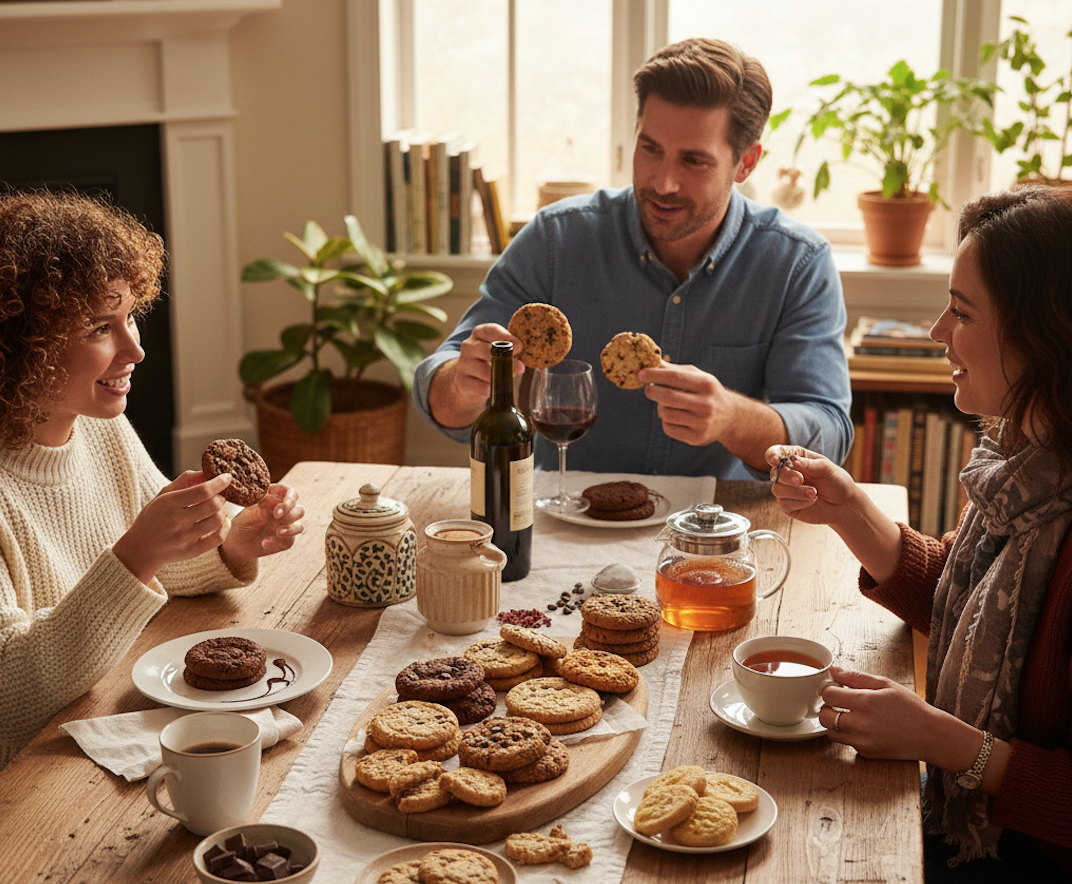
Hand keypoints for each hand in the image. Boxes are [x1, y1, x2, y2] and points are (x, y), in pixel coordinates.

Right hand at [113, 471, 233, 584]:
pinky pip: (219, 538)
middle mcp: (177, 521)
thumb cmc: (155, 517)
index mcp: (169, 503)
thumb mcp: (164, 495)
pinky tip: (222, 522)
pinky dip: (225, 527)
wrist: (141, 549)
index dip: (219, 482)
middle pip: (213, 505)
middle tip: (219, 496)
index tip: (227, 477)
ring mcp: (185, 538)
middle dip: (221, 497)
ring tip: (216, 510)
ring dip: (222, 511)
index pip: (202, 491)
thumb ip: (186, 480)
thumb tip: (208, 472)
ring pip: (218, 520)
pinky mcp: (192, 551)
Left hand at [220, 483, 304, 566]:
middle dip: (290, 513)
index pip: (290, 493)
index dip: (289, 499)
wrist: (237, 544)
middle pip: (299, 509)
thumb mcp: (248, 514)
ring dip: (291, 529)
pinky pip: (290, 541)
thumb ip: (261, 507)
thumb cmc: (242, 523)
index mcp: (276, 499)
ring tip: (278, 532)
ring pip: (299, 526)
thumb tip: (273, 500)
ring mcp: (286, 527)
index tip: (277, 509)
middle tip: (276, 517)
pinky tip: (265, 543)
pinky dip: (279, 542)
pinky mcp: (286, 541)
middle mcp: (285, 512)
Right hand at [429, 323, 524, 427]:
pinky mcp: (461, 380)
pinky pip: (480, 386)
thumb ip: (511, 354)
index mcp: (480, 333)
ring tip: (508, 380)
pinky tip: (495, 388)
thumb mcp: (500, 351)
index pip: (490, 330)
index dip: (506, 338)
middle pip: (486, 350)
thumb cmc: (491, 360)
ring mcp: (463, 363)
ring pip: (484, 370)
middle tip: (520, 368)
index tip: (520, 347)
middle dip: (505, 359)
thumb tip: (520, 366)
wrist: (471, 378)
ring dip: (499, 377)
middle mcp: (468, 346)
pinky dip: (491, 389)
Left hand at [639, 361, 726, 446]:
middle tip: (648, 389)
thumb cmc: (707, 392)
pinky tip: (676, 417)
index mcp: (706, 385)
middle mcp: (705, 404)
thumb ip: (674, 371)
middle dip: (652, 391)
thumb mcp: (696, 377)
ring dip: (660, 407)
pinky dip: (666, 421)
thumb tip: (650, 362)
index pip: (674, 378)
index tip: (640, 374)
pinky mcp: (696, 438)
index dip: (654, 375)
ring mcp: (701, 423)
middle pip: (667, 397)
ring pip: (665, 413)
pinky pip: (668, 428)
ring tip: (669, 405)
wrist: (730, 417)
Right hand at [765, 445, 856, 523]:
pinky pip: (784, 503)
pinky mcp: (787, 505)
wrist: (844, 504)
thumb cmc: (836, 482)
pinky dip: (800, 502)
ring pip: (777, 489)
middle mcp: (787, 473)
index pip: (776, 453)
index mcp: (795, 458)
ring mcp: (786, 490)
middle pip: (775, 473)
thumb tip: (792, 460)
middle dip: (787, 476)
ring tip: (814, 493)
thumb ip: (808, 464)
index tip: (775, 460)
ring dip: (796, 492)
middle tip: (800, 480)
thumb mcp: (826, 468)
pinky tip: (813, 501)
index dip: (772, 455)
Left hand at [819, 666, 955, 761]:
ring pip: (831, 732)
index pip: (828, 695)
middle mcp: (861, 724)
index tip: (836, 689)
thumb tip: (834, 670)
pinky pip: (847, 743)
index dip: (829, 690)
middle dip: (827, 708)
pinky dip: (849, 735)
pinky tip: (863, 728)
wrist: (931, 735)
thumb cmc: (910, 707)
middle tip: (838, 704)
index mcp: (865, 702)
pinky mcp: (867, 754)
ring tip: (849, 716)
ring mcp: (863, 742)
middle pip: (824, 716)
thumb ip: (856, 677)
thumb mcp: (885, 684)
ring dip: (834, 723)